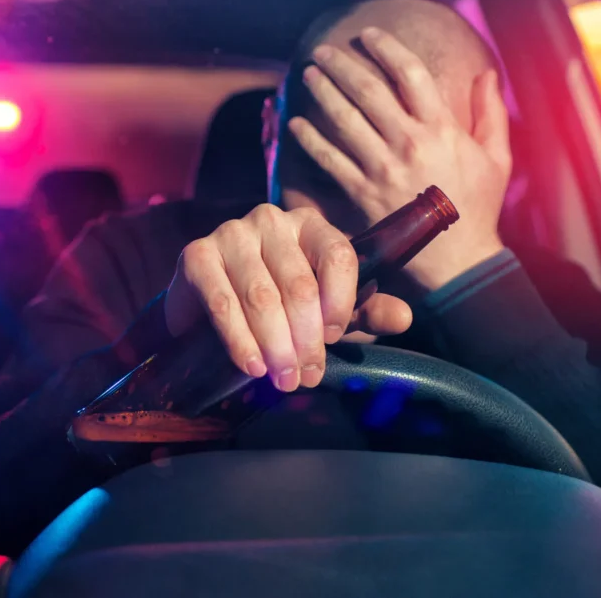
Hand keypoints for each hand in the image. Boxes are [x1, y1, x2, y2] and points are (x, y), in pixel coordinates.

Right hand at [165, 204, 412, 391]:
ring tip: (282, 380)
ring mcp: (231, 234)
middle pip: (299, 284)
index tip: (334, 339)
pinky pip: (222, 302)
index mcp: (310, 226)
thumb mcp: (326, 311)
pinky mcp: (197, 255)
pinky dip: (239, 340)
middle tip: (305, 377)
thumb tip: (404, 318)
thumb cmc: (276, 306)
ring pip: (261, 297)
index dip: (340, 302)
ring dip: (275, 346)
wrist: (206, 309)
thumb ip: (366, 312)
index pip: (337, 254)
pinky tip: (251, 365)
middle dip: (305, 340)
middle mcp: (271, 220)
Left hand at [288, 27, 511, 290]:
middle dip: (342, 66)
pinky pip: (330, 161)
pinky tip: (296, 124)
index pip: (410, 74)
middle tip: (323, 50)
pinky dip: (311, 141)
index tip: (367, 34)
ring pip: (345, 121)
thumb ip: (489, 113)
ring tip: (307, 75)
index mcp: (442, 130)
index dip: (386, 48)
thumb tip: (487, 73)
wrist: (457, 259)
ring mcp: (383, 169)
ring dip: (323, 94)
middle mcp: (409, 144)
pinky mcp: (362, 194)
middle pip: (369, 91)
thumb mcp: (496, 157)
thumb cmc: (477, 206)